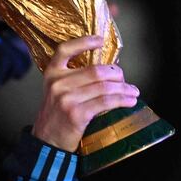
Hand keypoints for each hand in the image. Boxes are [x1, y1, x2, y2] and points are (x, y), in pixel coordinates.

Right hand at [32, 35, 138, 151]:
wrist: (47, 140)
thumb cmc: (57, 114)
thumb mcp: (57, 91)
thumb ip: (73, 78)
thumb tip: (108, 70)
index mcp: (52, 74)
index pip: (65, 50)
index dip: (84, 42)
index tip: (100, 41)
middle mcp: (58, 84)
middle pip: (95, 70)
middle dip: (116, 74)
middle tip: (124, 79)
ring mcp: (66, 99)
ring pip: (104, 87)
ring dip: (124, 88)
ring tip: (133, 91)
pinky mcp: (76, 114)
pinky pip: (106, 102)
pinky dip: (122, 100)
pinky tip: (129, 101)